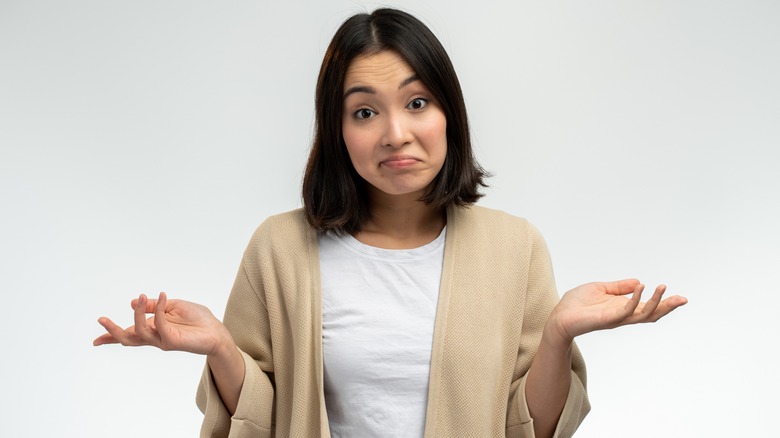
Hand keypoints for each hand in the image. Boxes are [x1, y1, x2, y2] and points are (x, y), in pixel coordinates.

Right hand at [93, 292, 231, 356]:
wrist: (216, 331)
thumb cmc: (197, 319)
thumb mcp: (174, 306)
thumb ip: (155, 305)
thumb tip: (134, 302)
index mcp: (153, 329)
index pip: (130, 333)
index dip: (112, 336)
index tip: (95, 340)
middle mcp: (155, 337)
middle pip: (128, 339)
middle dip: (113, 332)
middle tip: (101, 319)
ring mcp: (163, 340)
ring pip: (139, 333)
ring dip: (137, 313)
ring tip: (140, 297)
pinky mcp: (173, 340)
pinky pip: (160, 324)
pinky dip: (159, 309)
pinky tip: (164, 296)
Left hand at [547, 279, 687, 343]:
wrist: (560, 316)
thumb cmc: (577, 304)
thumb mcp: (601, 289)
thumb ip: (619, 287)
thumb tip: (638, 281)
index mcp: (623, 308)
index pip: (648, 308)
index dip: (664, 303)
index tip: (681, 298)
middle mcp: (623, 315)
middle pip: (651, 314)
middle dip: (667, 307)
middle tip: (682, 299)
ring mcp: (616, 318)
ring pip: (642, 314)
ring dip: (655, 302)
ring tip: (662, 287)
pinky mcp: (607, 319)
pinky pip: (625, 310)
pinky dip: (634, 299)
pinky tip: (640, 287)